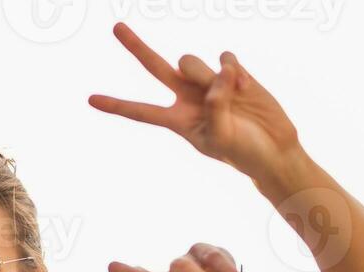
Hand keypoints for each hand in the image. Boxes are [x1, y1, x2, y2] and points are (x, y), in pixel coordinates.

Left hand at [88, 23, 302, 184]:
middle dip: (136, 47)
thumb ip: (214, 106)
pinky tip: (243, 86)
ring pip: (192, 62)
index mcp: (177, 120)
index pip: (140, 111)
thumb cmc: (243, 151)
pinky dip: (232, 70)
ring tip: (230, 95)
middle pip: (155, 67)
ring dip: (208, 76)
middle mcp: (187, 97)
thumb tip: (218, 74)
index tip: (90, 100)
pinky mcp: (231, 72)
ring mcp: (208, 82)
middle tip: (116, 27)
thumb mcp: (221, 137)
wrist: (273, 147)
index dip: (116, 105)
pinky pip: (223, 58)